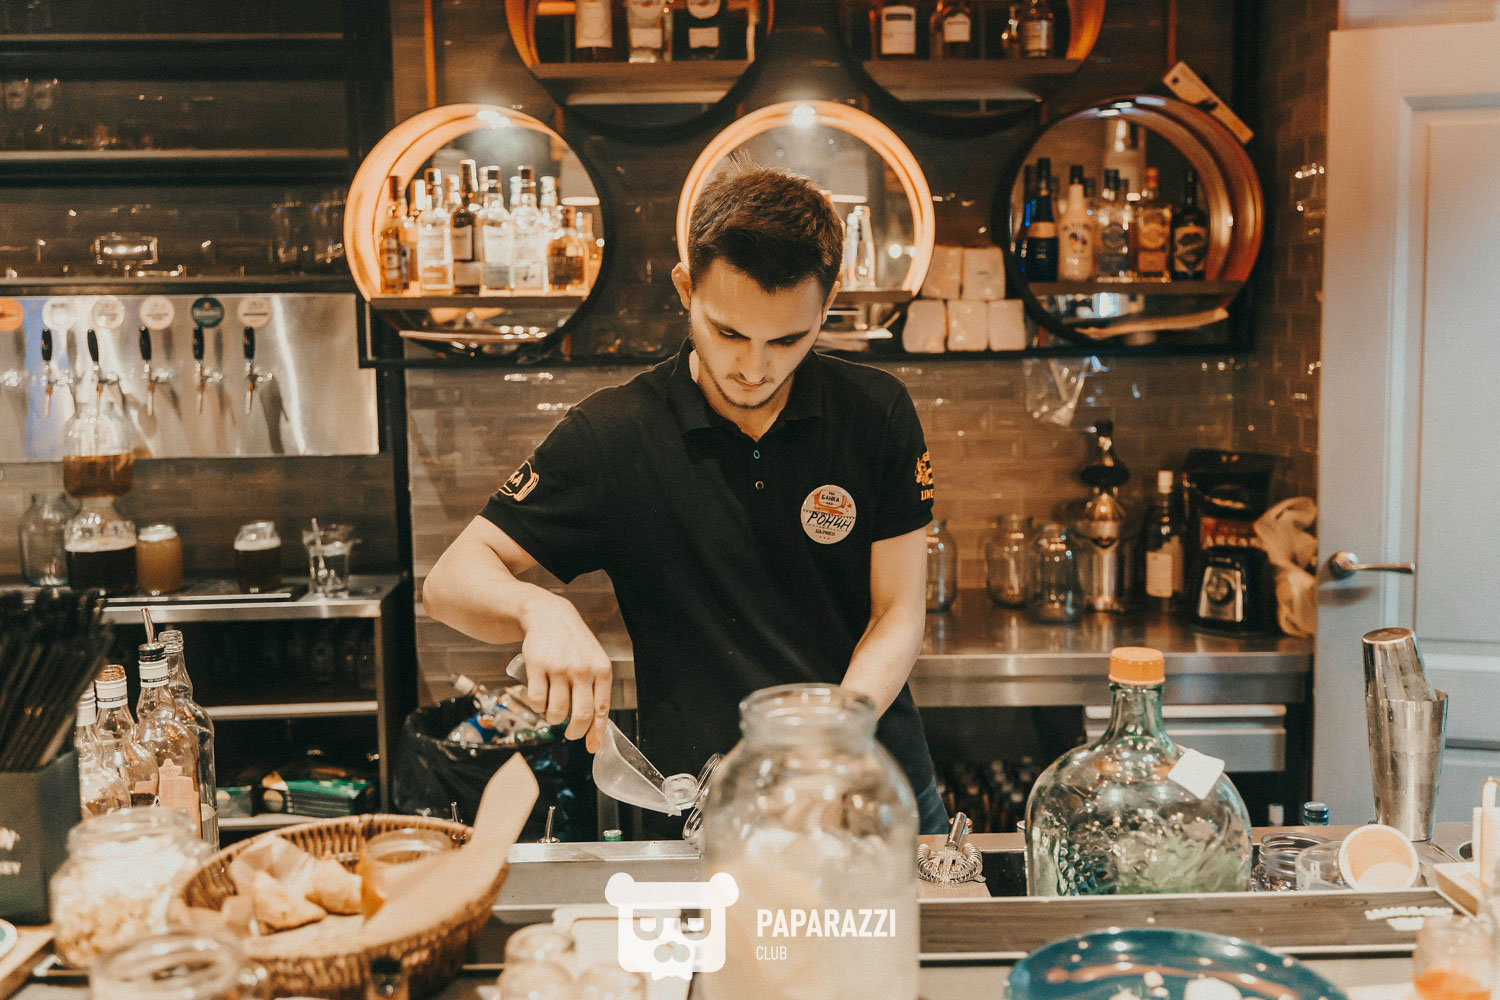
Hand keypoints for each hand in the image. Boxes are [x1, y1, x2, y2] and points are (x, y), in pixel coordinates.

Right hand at [519, 594, 612, 753]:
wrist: (549, 615)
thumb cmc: (574, 644)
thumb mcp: (593, 660)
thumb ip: (595, 689)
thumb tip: (595, 727)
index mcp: (601, 670)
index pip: (601, 710)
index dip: (596, 733)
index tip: (591, 748)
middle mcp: (582, 669)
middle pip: (580, 716)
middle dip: (574, 732)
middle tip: (569, 733)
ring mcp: (559, 667)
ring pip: (556, 711)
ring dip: (553, 719)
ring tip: (553, 712)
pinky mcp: (537, 666)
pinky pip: (537, 701)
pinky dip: (537, 708)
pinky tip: (540, 700)